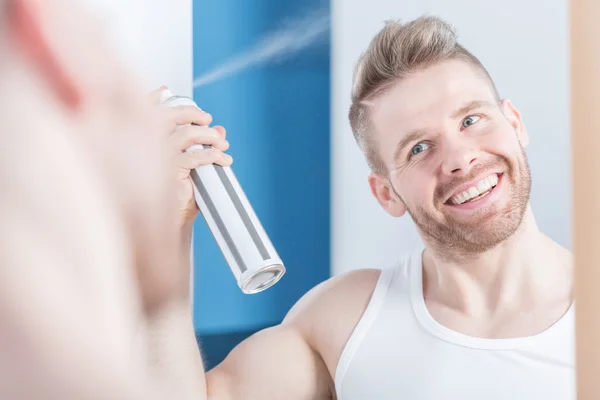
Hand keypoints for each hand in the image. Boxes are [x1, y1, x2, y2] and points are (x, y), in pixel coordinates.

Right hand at [151, 88, 233, 228]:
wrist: (170, 222)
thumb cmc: (176, 196)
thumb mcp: (190, 166)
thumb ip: (202, 145)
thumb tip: (220, 129)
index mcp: (144, 145)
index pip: (143, 115)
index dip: (150, 99)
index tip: (163, 89)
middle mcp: (147, 149)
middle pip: (167, 117)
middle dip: (191, 114)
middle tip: (208, 120)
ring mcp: (158, 160)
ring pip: (186, 134)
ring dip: (210, 136)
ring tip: (222, 144)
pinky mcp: (171, 172)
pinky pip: (196, 156)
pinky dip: (214, 155)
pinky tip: (224, 160)